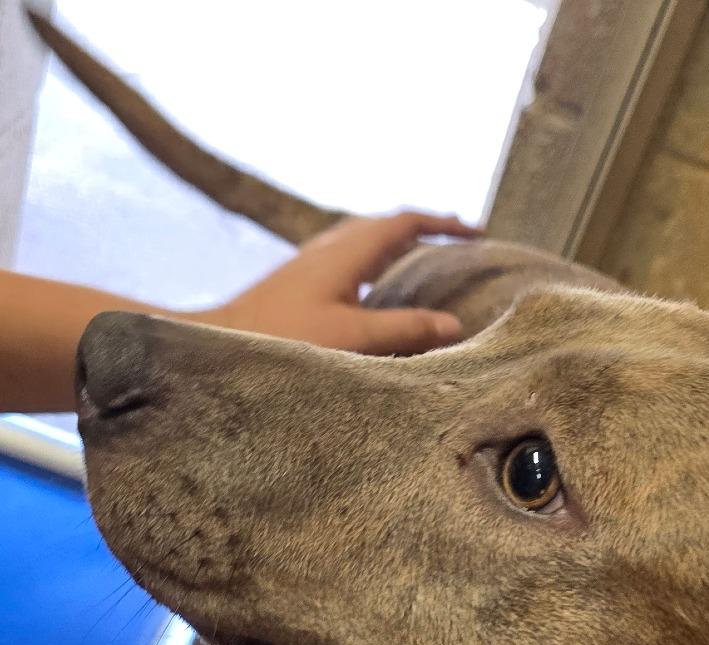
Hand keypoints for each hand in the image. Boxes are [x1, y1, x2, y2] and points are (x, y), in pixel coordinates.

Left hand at [195, 211, 479, 353]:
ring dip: (399, 244)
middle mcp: (329, 248)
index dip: (443, 224)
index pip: (404, 223)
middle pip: (385, 225)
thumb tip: (454, 323)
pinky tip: (377, 289)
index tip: (476, 232)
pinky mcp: (300, 282)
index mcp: (346, 253)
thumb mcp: (352, 338)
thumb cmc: (281, 340)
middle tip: (458, 242)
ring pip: (365, 240)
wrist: (217, 343)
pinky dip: (377, 263)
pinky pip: (350, 259)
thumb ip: (405, 329)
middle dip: (425, 229)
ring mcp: (311, 263)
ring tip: (425, 261)